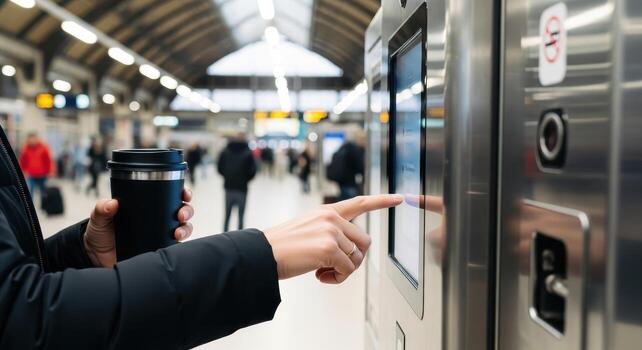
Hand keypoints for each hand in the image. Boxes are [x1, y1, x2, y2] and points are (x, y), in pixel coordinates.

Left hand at [83, 188, 194, 267]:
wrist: (97, 257)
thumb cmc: (100, 234)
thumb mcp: (99, 218)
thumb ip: (102, 209)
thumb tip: (112, 203)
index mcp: (148, 205)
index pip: (171, 194)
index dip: (183, 192)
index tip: (184, 193)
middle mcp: (158, 218)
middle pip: (183, 210)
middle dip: (187, 210)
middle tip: (180, 214)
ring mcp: (161, 234)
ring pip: (184, 228)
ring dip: (186, 228)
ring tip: (178, 233)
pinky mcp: (160, 249)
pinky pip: (176, 246)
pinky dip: (180, 244)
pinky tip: (176, 243)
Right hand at [263, 194, 402, 283]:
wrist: (263, 254)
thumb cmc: (284, 246)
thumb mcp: (309, 228)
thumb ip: (331, 231)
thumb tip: (351, 251)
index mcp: (328, 211)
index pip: (360, 202)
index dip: (382, 201)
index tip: (400, 198)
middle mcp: (332, 218)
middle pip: (364, 243)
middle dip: (352, 259)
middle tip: (332, 267)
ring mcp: (332, 232)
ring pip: (356, 259)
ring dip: (341, 270)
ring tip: (321, 271)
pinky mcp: (329, 248)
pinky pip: (347, 270)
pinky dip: (336, 278)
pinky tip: (319, 276)